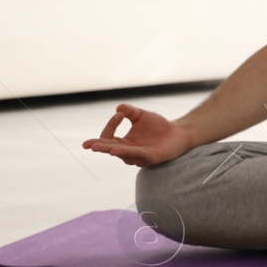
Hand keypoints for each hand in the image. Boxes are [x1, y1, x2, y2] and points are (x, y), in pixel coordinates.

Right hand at [82, 103, 196, 166]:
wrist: (179, 132)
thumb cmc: (159, 126)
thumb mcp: (141, 115)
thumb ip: (130, 111)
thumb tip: (118, 108)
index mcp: (124, 142)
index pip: (109, 137)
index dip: (111, 125)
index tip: (119, 114)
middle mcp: (129, 152)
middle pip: (110, 149)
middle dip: (98, 146)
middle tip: (87, 144)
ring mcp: (139, 156)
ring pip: (121, 154)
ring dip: (110, 149)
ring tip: (99, 147)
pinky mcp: (150, 158)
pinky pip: (135, 156)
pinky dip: (124, 153)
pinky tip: (116, 150)